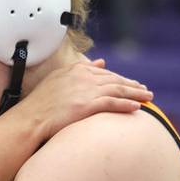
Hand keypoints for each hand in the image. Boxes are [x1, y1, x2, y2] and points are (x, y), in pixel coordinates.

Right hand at [11, 59, 152, 139]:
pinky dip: (126, 105)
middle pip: (115, 80)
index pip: (104, 72)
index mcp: (76, 70)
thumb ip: (80, 69)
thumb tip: (101, 62)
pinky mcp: (87, 105)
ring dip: (135, 93)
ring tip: (148, 98)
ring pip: (118, 90)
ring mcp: (86, 91)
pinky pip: (112, 104)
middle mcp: (83, 78)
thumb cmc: (40, 103)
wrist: (30, 118)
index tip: (131, 83)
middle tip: (146, 90)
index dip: (120, 78)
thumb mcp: (59, 79)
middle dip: (132, 85)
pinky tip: (137, 107)